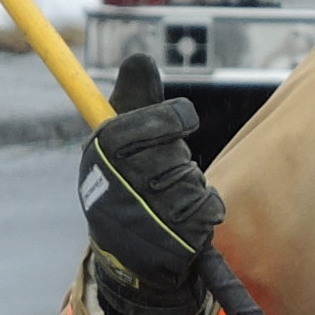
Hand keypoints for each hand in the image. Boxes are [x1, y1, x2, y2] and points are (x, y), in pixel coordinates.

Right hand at [78, 57, 221, 314]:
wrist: (125, 257)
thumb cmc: (123, 186)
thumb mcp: (118, 141)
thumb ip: (133, 99)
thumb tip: (141, 56)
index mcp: (105, 150)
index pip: (167, 120)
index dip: (177, 120)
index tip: (178, 125)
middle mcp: (122, 181)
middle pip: (180, 153)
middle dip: (177, 161)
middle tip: (159, 176)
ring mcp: (148, 214)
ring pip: (195, 180)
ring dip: (190, 188)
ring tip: (166, 202)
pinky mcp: (173, 240)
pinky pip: (209, 207)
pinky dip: (204, 211)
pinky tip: (183, 220)